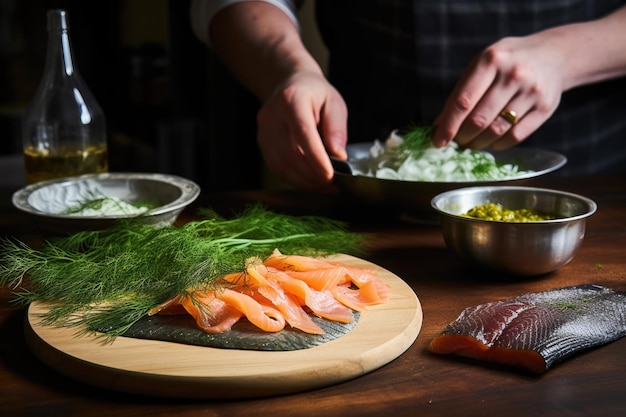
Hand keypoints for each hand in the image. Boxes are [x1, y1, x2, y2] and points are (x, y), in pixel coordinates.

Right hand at [256, 71, 347, 189]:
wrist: (289, 85)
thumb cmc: (315, 94)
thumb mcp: (334, 103)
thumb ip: (336, 128)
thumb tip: (339, 156)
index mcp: (291, 99)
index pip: (303, 133)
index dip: (316, 158)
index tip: (330, 176)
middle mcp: (272, 116)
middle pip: (292, 153)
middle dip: (314, 174)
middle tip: (334, 185)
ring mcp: (264, 131)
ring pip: (283, 165)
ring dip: (305, 181)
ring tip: (325, 186)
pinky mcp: (263, 144)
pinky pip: (277, 168)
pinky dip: (295, 180)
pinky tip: (310, 182)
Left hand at [432, 34, 565, 150]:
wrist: (553, 55)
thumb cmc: (506, 62)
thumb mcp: (481, 65)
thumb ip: (460, 93)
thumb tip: (440, 125)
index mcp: (491, 61)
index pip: (463, 101)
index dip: (449, 125)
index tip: (438, 141)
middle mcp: (513, 74)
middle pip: (479, 119)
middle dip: (463, 137)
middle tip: (456, 142)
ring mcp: (531, 91)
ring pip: (497, 130)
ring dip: (479, 143)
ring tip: (471, 143)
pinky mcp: (545, 107)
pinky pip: (516, 136)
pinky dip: (498, 144)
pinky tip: (491, 141)